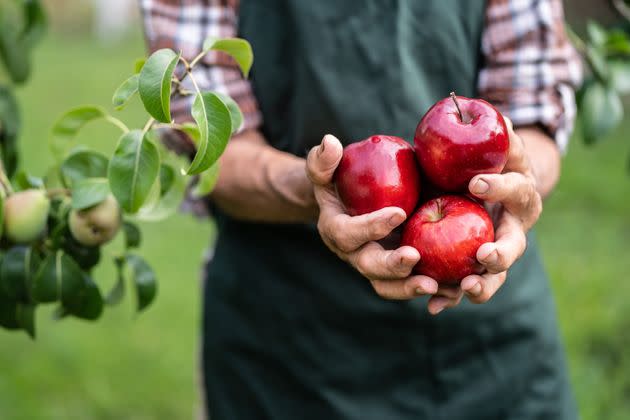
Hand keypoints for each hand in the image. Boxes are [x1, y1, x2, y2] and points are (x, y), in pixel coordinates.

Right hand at [306, 135, 438, 299]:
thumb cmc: (343, 181)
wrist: (356, 202)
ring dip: (410, 288)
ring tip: (435, 285)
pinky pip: (412, 286)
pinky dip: (432, 290)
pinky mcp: (398, 272)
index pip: (348, 233)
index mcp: (337, 230)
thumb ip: (324, 160)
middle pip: (368, 267)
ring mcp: (377, 266)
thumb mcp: (328, 170)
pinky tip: (454, 287)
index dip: (370, 226)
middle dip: (391, 266)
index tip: (399, 212)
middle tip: (414, 257)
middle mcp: (355, 254)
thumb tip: (330, 143)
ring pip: (388, 286)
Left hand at [455, 117, 542, 304]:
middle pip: (513, 247)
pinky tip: (433, 306)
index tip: (476, 182)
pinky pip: (462, 287)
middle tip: (482, 255)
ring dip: (481, 284)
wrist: (488, 190)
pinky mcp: (472, 268)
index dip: (500, 187)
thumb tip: (486, 111)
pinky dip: (450, 298)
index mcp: (521, 195)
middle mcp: (514, 229)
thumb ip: (493, 133)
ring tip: (465, 288)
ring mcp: (495, 253)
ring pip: (493, 276)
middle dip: (500, 253)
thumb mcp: (493, 145)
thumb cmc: (488, 162)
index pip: (516, 191)